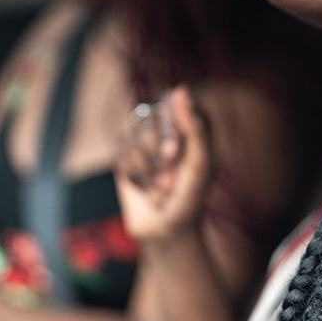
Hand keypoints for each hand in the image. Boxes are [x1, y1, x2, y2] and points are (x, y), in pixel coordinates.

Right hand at [115, 86, 211, 241]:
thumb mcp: (200, 166)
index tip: (176, 151)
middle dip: (158, 152)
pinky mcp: (125, 155)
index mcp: (190, 125)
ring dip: (147, 167)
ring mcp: (144, 141)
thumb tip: (181, 89)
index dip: (172, 126)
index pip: (175, 102)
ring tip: (161, 187)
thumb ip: (196, 128)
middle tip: (170, 176)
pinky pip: (121, 151)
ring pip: (132, 134)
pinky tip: (146, 189)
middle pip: (150, 117)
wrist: (165, 232)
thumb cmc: (190, 199)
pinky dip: (134, 174)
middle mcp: (167, 128)